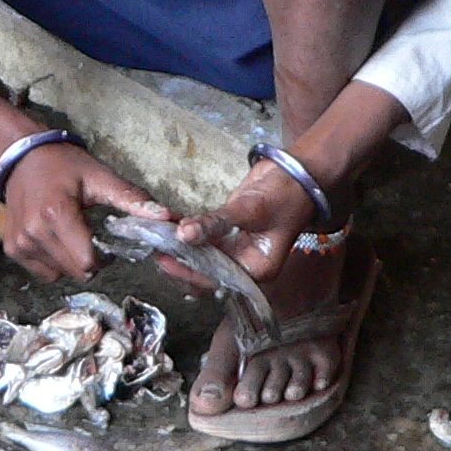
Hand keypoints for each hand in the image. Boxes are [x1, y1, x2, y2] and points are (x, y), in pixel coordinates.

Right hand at [1, 144, 166, 282]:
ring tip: (72, 234)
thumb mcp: (99, 176)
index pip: (87, 262)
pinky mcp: (12, 248)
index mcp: (57, 214)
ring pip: (59, 274)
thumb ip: (131, 199)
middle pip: (76, 271)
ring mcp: (20, 242)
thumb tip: (166, 216)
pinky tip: (55, 239)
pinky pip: (43, 271)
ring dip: (71, 262)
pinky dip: (54, 262)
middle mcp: (34, 232)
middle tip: (91, 238)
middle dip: (90, 262)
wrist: (21, 156)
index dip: (104, 259)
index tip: (107, 244)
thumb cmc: (63, 164)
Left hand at [165, 164, 316, 290]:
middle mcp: (244, 265)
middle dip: (180, 262)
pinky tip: (170, 225)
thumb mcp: (250, 210)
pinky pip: (204, 240)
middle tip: (154, 248)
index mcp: (256, 270)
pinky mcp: (228, 233)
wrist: (296, 171)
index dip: (188, 272)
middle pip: (205, 272)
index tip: (164, 260)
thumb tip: (183, 234)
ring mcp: (236, 249)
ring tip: (157, 238)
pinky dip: (188, 233)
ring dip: (180, 248)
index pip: (215, 279)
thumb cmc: (284, 195)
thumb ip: (216, 223)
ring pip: (202, 257)